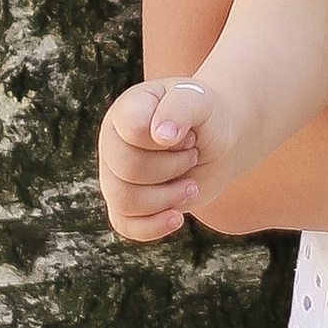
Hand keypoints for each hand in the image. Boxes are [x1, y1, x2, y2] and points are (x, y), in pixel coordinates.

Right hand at [98, 75, 225, 241]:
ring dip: (167, 198)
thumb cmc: (204, 116)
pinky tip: (177, 216)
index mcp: (126, 111)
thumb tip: (161, 135)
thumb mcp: (200, 101)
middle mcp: (112, 142)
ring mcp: (114, 175)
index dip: (167, 140)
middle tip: (193, 156)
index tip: (189, 135)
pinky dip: (153, 226)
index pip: (133, 130)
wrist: (215, 142)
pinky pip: (124, 225)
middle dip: (171, 168)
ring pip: (124, 200)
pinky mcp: (126, 204)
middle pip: (128, 169)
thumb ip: (180, 107)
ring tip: (191, 185)